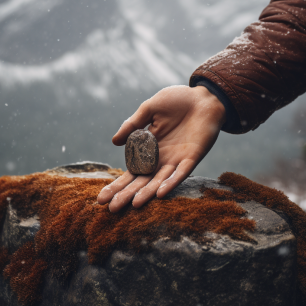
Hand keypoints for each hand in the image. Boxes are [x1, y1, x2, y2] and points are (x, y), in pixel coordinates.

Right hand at [97, 85, 225, 211]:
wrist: (205, 96)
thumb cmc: (178, 100)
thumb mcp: (149, 109)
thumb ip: (133, 124)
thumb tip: (114, 142)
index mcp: (148, 148)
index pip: (129, 171)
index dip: (117, 185)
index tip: (101, 199)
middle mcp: (161, 159)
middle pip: (141, 181)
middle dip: (125, 194)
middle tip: (110, 209)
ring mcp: (176, 160)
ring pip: (158, 181)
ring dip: (146, 193)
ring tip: (132, 205)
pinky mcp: (192, 157)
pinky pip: (181, 173)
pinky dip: (171, 183)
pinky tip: (160, 193)